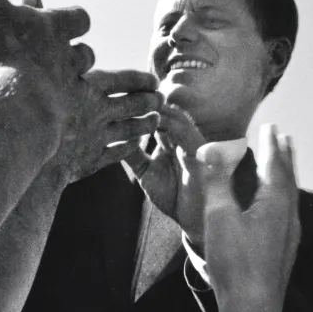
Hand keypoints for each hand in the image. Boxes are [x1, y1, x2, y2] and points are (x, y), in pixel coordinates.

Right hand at [0, 0, 159, 181]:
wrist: (13, 114)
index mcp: (55, 35)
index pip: (71, 20)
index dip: (73, 21)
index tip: (78, 22)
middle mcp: (77, 71)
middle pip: (99, 66)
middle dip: (121, 71)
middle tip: (142, 78)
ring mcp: (87, 111)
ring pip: (121, 107)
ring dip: (138, 108)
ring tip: (152, 109)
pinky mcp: (88, 148)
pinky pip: (115, 146)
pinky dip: (128, 144)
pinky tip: (135, 147)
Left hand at [124, 104, 207, 241]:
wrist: (193, 218)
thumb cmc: (173, 197)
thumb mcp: (146, 174)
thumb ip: (134, 156)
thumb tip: (114, 141)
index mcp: (169, 141)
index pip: (154, 116)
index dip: (138, 106)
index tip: (116, 99)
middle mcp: (180, 138)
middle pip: (164, 110)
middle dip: (145, 101)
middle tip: (123, 93)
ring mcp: (190, 142)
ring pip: (174, 115)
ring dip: (156, 109)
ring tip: (135, 103)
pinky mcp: (199, 149)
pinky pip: (184, 130)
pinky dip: (168, 123)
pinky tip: (152, 120)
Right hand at [200, 124, 299, 306]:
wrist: (253, 307)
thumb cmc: (235, 262)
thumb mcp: (218, 217)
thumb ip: (216, 182)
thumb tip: (211, 152)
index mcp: (275, 202)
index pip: (274, 164)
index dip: (270, 144)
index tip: (270, 126)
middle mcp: (288, 215)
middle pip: (289, 177)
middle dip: (284, 156)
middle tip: (284, 137)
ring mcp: (289, 234)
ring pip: (290, 195)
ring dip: (285, 176)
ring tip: (282, 165)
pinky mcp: (284, 250)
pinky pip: (287, 211)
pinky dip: (282, 196)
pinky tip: (276, 206)